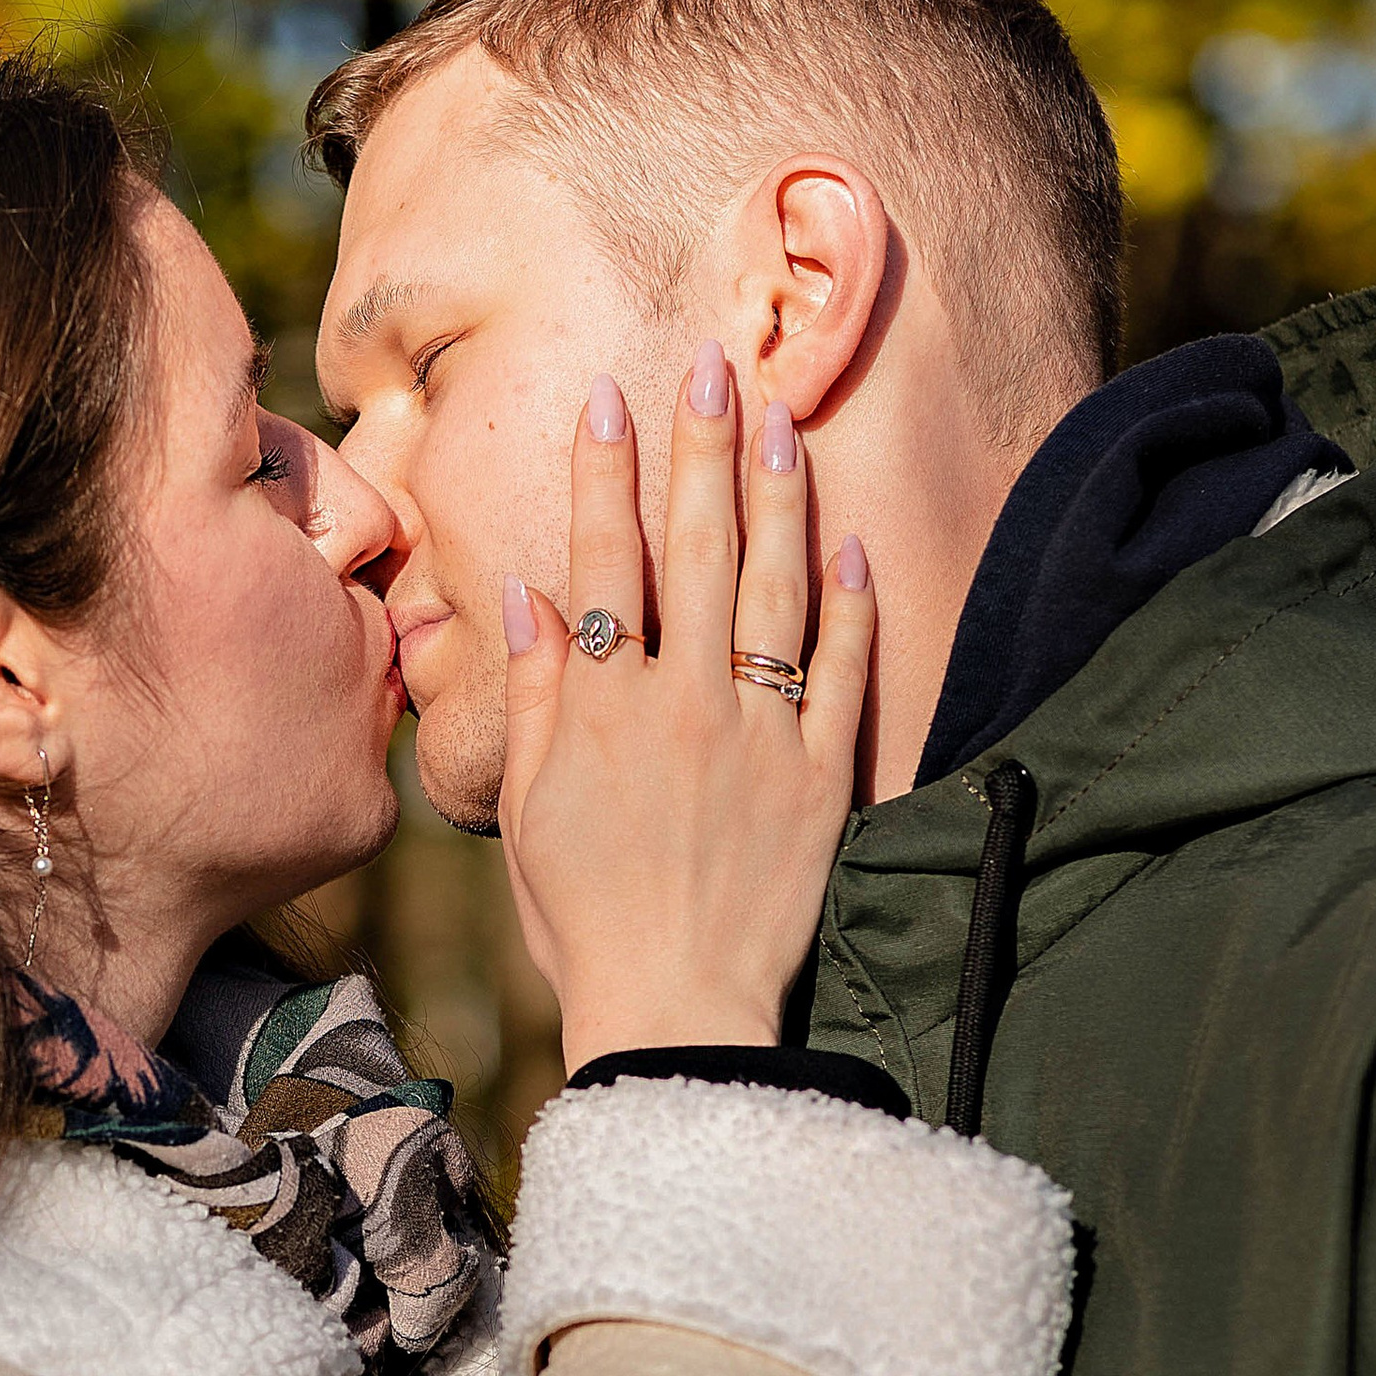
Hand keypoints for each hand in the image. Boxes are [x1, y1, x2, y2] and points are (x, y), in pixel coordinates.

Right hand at [499, 347, 871, 1069]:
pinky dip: (849, 603)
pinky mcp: (823, 777)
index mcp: (601, 711)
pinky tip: (848, 539)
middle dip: (700, 450)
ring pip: (775, 590)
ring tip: (778, 418)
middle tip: (711, 366)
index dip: (605, 472)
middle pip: (698, 552)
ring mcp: (760, 735)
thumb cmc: (582, 921)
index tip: (610, 395)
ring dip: (777, 496)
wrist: (675, 1009)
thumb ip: (533, 699)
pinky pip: (843, 672)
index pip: (604, 561)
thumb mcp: (526, 814)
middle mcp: (683, 704)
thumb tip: (526, 595)